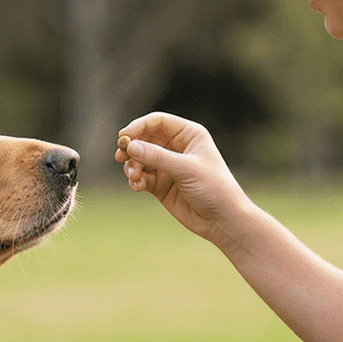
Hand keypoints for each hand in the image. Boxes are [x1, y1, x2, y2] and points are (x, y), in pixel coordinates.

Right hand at [116, 113, 249, 244]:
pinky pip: (141, 177)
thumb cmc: (214, 188)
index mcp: (189, 135)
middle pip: (145, 139)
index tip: (124, 137)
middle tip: (120, 157)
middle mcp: (176, 148)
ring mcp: (167, 167)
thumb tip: (130, 146)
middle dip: (132, 148)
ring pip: (139, 159)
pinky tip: (137, 187)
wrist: (222, 219)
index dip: (139, 126)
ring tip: (134, 177)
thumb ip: (157, 157)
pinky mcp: (160, 185)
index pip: (158, 122)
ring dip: (132, 166)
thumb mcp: (186, 169)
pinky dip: (135, 180)